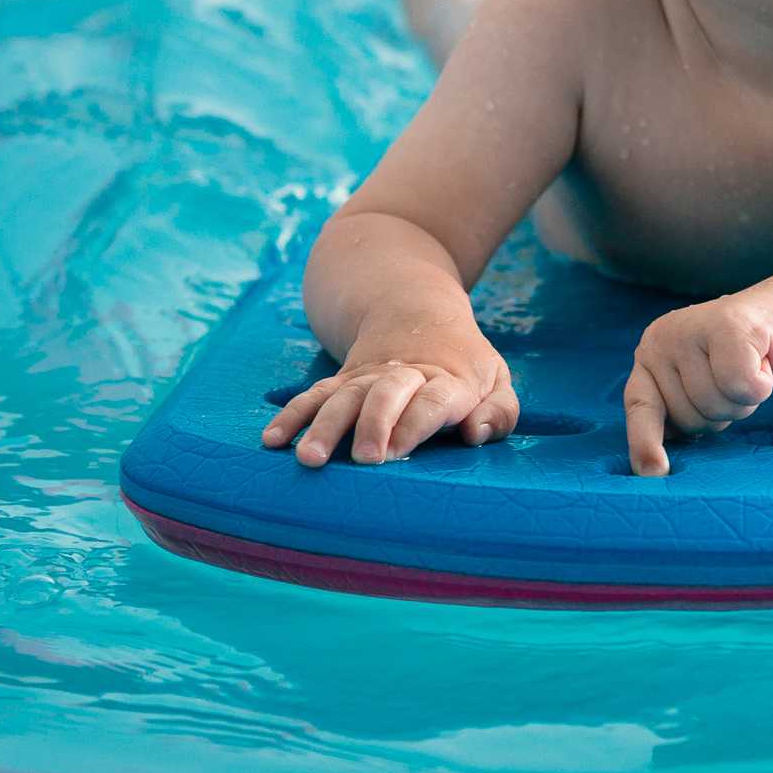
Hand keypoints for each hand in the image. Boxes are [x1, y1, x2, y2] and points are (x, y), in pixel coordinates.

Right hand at [262, 330, 518, 466]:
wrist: (417, 312)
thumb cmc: (464, 365)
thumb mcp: (496, 380)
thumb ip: (499, 412)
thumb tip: (476, 434)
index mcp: (448, 379)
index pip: (433, 401)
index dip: (415, 424)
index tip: (398, 453)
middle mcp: (403, 376)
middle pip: (386, 394)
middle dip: (373, 425)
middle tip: (364, 459)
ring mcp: (367, 378)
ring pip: (343, 397)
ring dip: (324, 426)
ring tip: (308, 458)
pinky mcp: (341, 382)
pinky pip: (313, 396)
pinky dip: (292, 416)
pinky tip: (273, 441)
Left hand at [622, 280, 772, 476]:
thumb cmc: (742, 361)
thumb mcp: (700, 387)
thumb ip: (675, 413)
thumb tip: (653, 467)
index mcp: (651, 355)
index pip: (640, 406)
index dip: (645, 442)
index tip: (655, 473)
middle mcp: (665, 337)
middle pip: (689, 416)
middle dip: (719, 413)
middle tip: (734, 381)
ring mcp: (695, 327)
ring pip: (717, 403)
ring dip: (743, 400)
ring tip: (750, 370)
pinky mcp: (732, 324)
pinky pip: (741, 385)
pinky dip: (761, 384)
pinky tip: (764, 362)